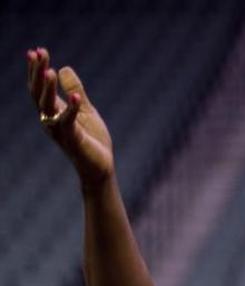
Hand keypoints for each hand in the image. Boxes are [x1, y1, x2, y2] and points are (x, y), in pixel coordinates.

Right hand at [27, 47, 113, 185]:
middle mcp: (50, 119)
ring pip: (47, 107)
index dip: (36, 69)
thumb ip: (75, 90)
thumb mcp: (85, 109)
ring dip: (47, 88)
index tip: (36, 50)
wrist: (99, 167)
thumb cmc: (91, 139)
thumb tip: (64, 68)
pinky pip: (68, 122)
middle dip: (37, 73)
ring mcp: (59, 130)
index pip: (39, 87)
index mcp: (52, 111)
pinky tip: (75, 96)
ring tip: (49, 71)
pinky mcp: (72, 139)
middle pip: (38, 93)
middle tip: (38, 53)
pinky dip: (71, 109)